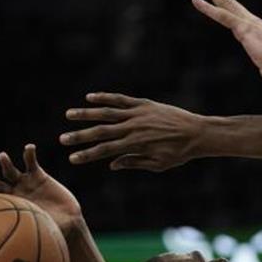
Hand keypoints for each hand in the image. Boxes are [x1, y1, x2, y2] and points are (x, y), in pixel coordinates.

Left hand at [0, 144, 81, 234]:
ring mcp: (25, 183)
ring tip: (2, 157)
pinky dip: (29, 154)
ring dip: (5, 163)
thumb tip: (26, 245)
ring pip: (10, 171)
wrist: (69, 221)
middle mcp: (14, 193)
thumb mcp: (44, 231)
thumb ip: (36, 233)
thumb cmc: (54, 230)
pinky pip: (31, 162)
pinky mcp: (38, 175)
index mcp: (12, 208)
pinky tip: (29, 148)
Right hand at [61, 93, 204, 170]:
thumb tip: (111, 164)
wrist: (198, 133)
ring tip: (69, 115)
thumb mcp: (158, 164)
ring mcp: (138, 114)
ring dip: (86, 114)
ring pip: (107, 112)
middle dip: (80, 136)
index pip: (105, 151)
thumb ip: (134, 162)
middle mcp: (134, 128)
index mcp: (136, 145)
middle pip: (101, 132)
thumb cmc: (179, 153)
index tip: (72, 158)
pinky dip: (105, 98)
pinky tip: (90, 97)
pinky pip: (121, 100)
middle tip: (62, 139)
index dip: (87, 154)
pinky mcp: (144, 104)